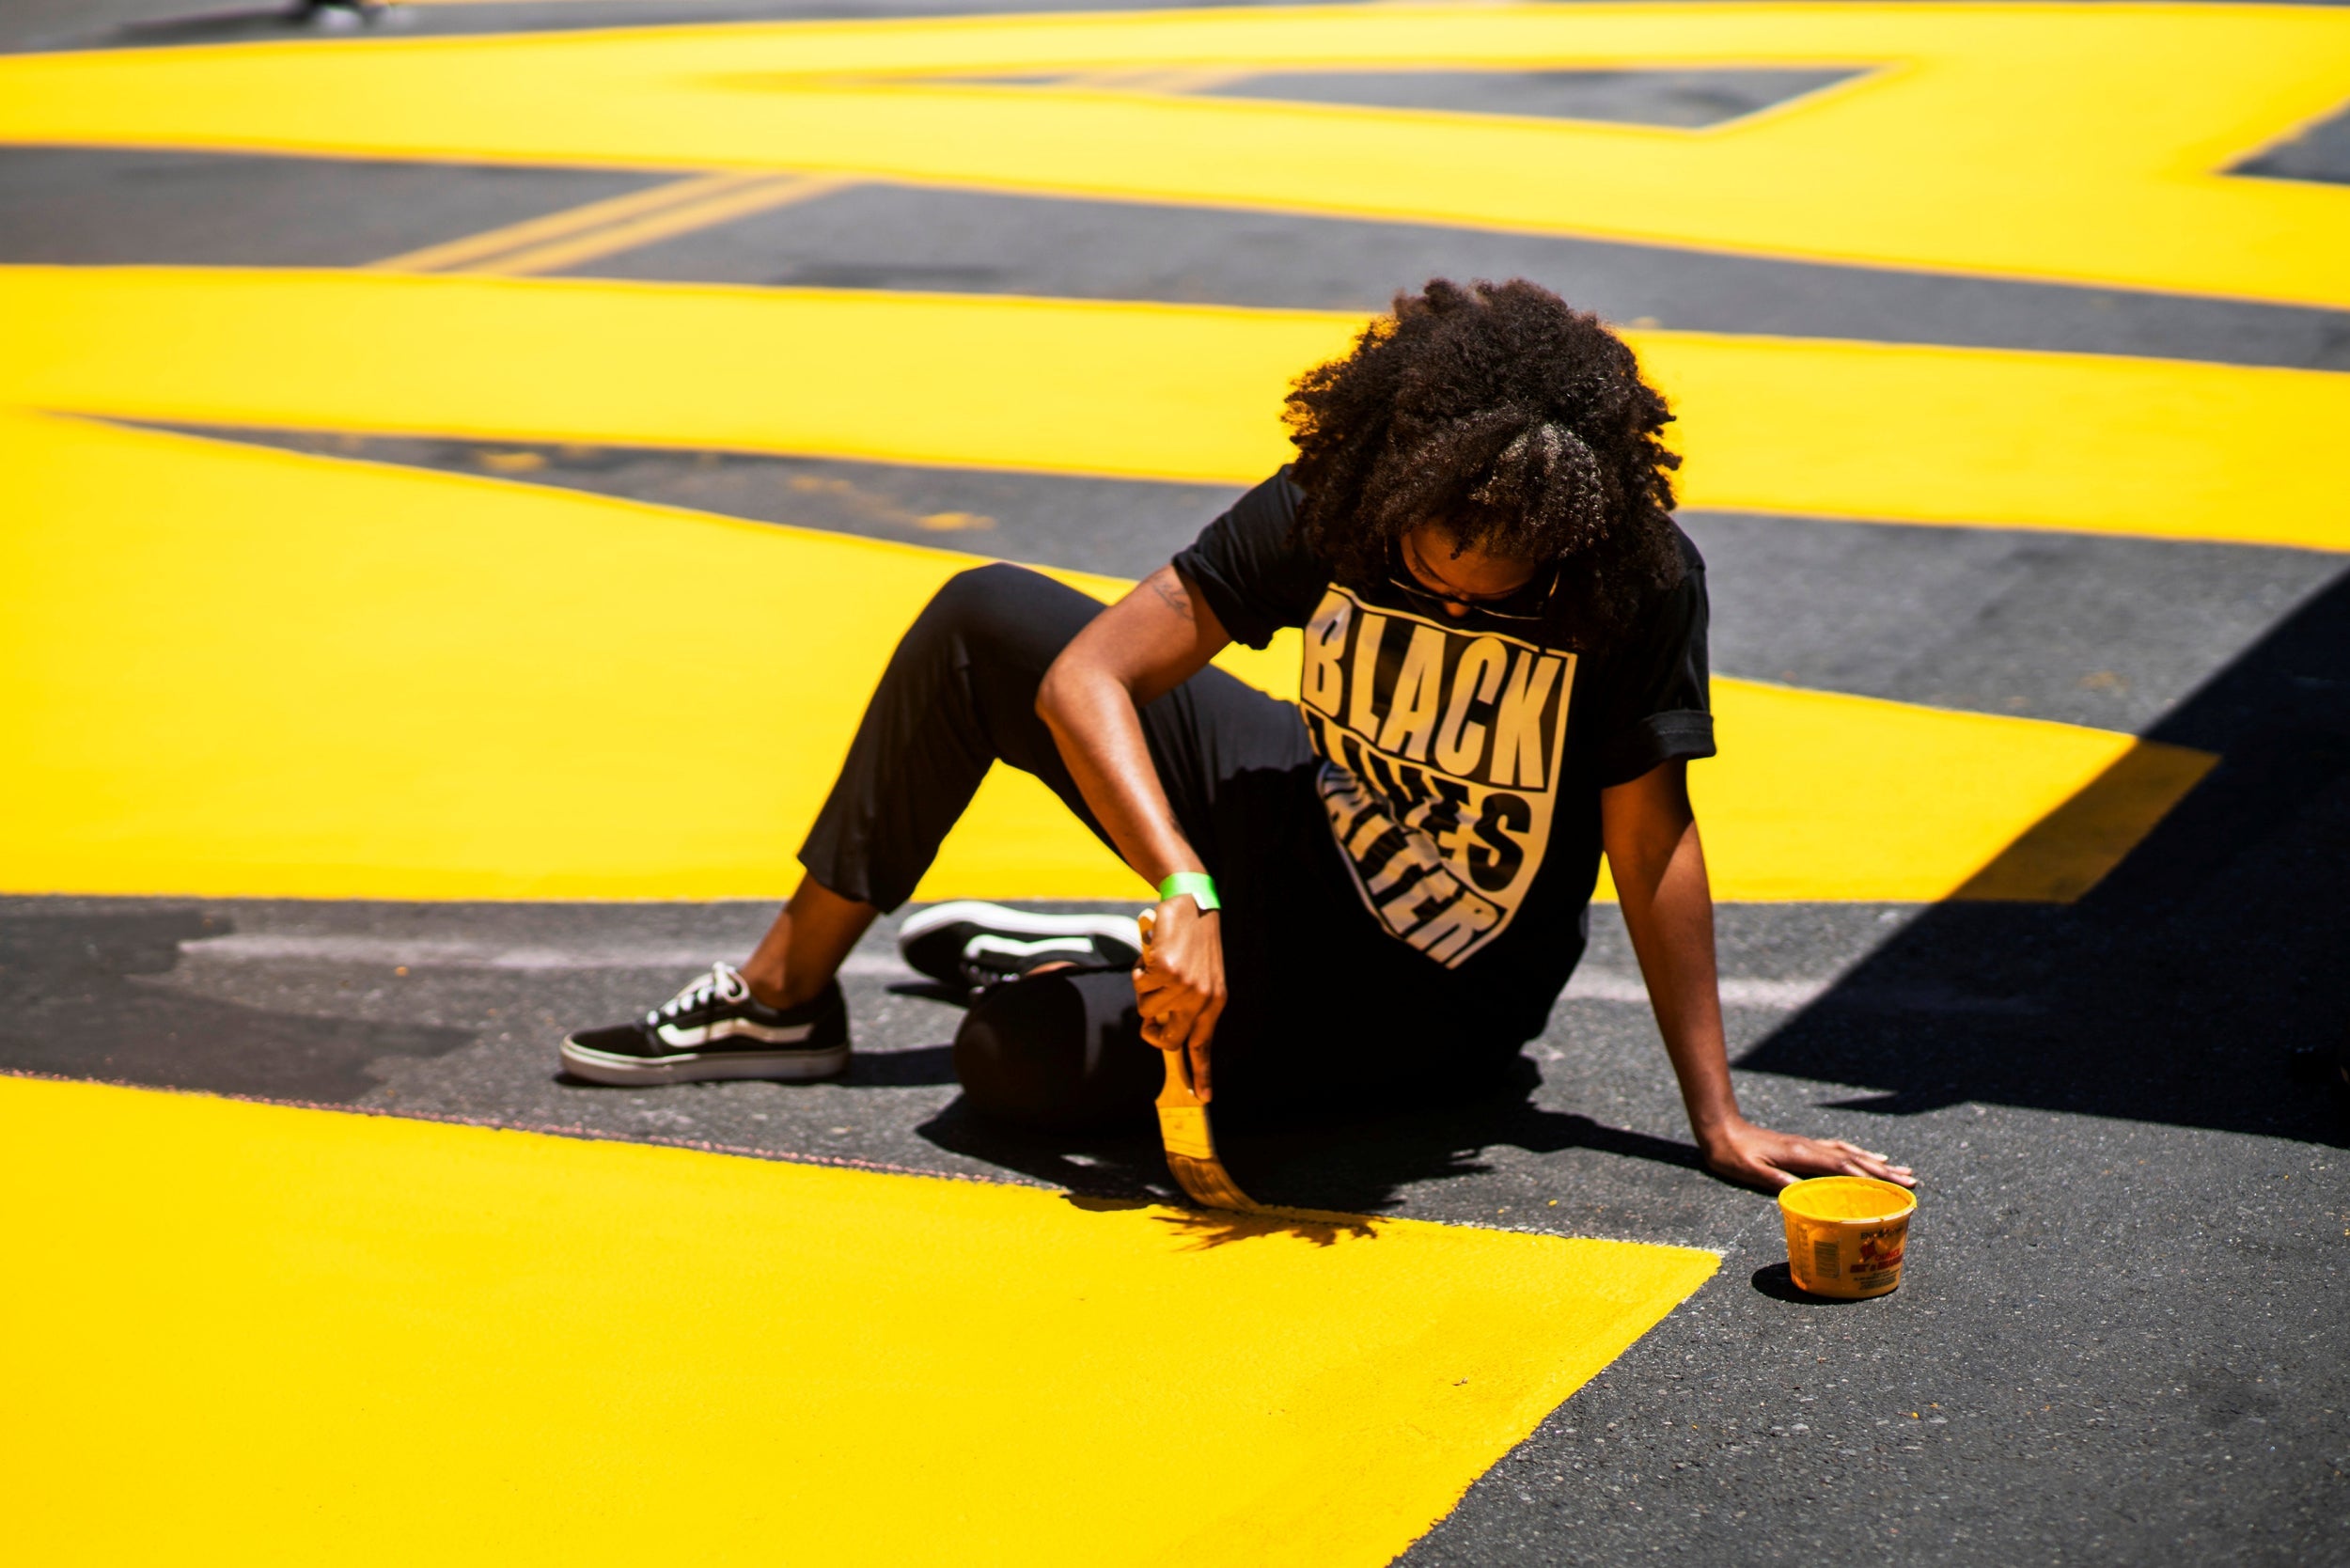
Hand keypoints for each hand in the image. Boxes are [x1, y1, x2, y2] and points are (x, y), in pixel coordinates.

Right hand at [1132, 895, 1225, 1099]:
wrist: (1192, 904)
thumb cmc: (1193, 941)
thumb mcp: (1203, 974)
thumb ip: (1188, 1002)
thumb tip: (1162, 1029)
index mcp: (1215, 1002)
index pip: (1204, 1045)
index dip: (1202, 1073)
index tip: (1202, 1097)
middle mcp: (1201, 998)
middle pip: (1168, 1039)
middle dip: (1151, 1031)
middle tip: (1148, 1017)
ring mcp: (1183, 986)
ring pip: (1146, 1010)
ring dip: (1145, 991)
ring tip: (1158, 968)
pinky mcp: (1165, 972)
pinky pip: (1139, 986)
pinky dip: (1140, 972)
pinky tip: (1153, 955)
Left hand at [1699, 1115, 1914, 1190]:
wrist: (1720, 1128)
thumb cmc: (1732, 1154)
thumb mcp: (1749, 1171)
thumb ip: (1774, 1180)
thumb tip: (1801, 1194)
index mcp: (1800, 1155)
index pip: (1841, 1168)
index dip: (1867, 1179)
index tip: (1891, 1189)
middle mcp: (1810, 1147)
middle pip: (1854, 1159)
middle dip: (1883, 1172)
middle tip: (1911, 1181)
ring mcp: (1809, 1144)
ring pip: (1850, 1153)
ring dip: (1876, 1163)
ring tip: (1901, 1170)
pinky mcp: (1805, 1145)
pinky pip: (1839, 1149)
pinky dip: (1858, 1154)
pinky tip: (1868, 1157)